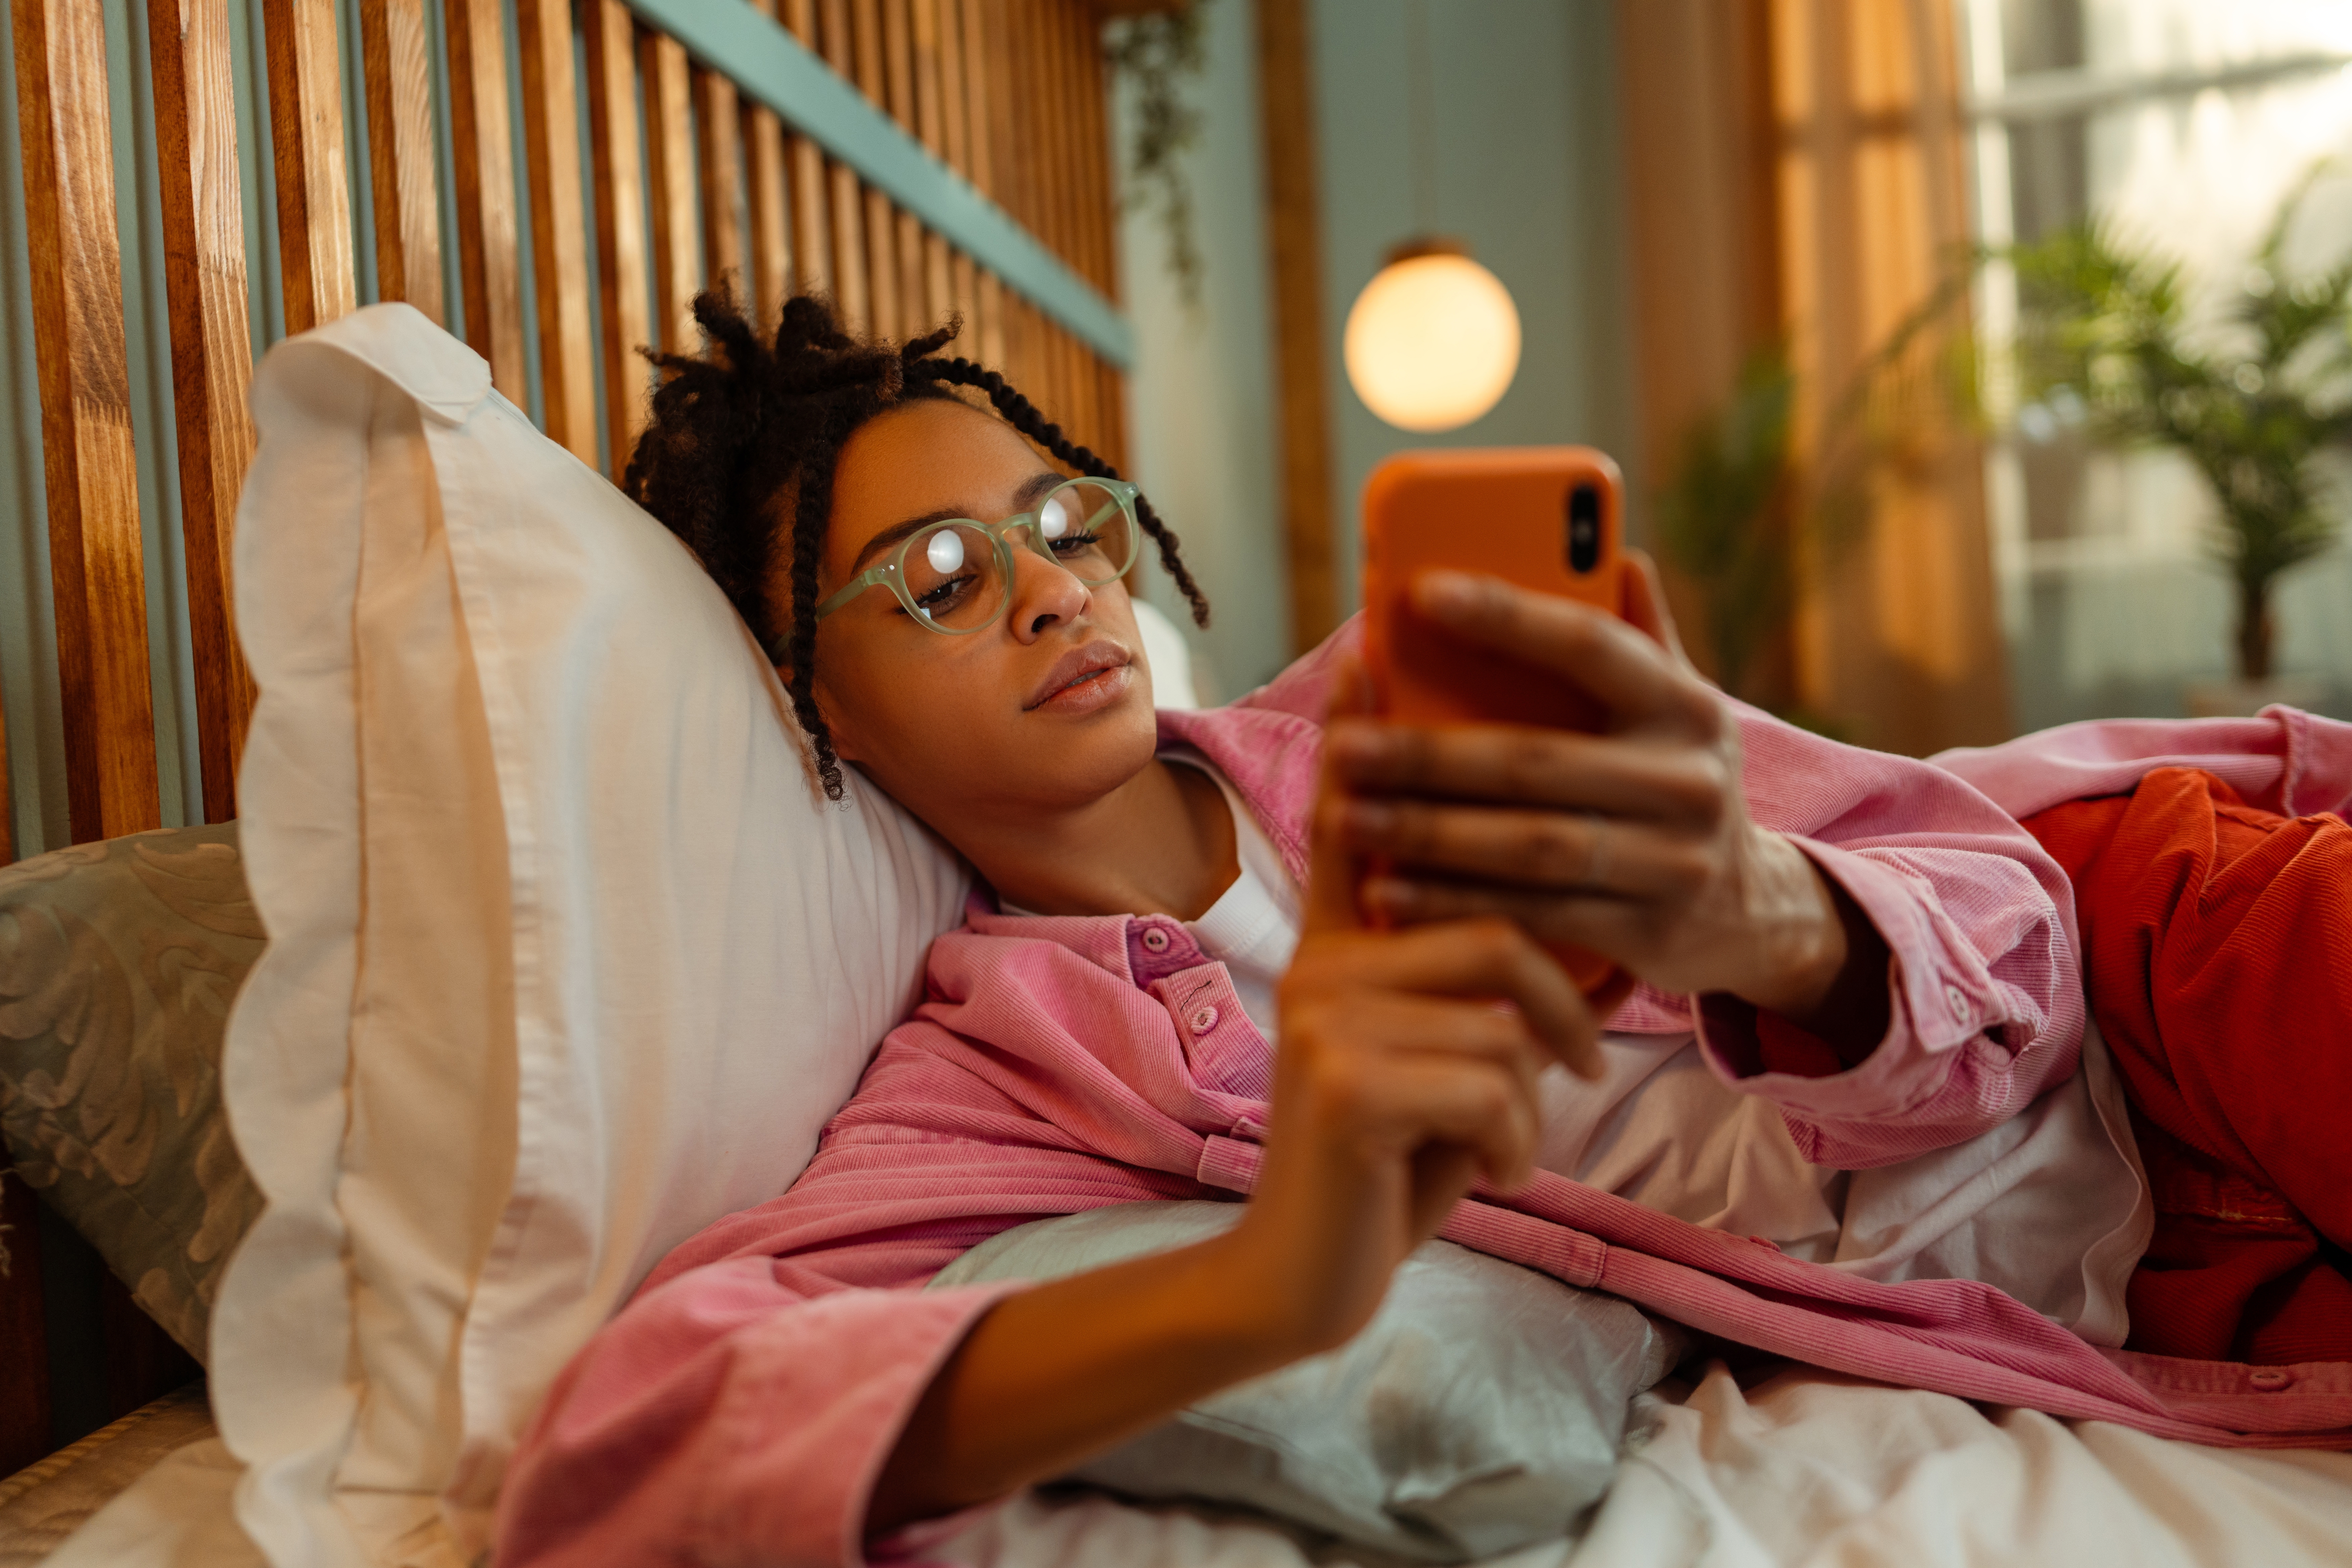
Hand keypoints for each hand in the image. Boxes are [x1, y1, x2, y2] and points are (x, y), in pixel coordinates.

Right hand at [1224, 736, 1600, 1359]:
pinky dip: (1509, 1146)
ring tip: (1492, 1143)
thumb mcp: (1426, 1059)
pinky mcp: (1346, 1087)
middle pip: (1494, 936)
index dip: (1367, 731)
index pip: (1356, 824)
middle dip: (1555, 1017)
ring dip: (1530, 1101)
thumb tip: (1529, 933)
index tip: (1375, 641)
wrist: (1308, 1270)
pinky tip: (1473, 1175)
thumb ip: (1452, 988)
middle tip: (1574, 1069)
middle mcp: (1322, 969)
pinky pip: (1493, 1087)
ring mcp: (1326, 1024)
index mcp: (1340, 952)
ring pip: (1504, 1021)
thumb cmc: (1389, 1159)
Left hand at [1327, 553, 1888, 1055]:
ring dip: (1427, 835)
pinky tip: (1386, 890)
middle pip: (1536, 762)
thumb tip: (1616, 551)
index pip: (1591, 645)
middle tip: (1344, 748)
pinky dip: (1453, 903)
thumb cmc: (1670, 782)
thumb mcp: (1674, 707)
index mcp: (1685, 705)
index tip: (1421, 591)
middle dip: (1429, 756)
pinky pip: (1533, 915)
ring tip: (1345, 818)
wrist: (1749, 908)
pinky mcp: (1649, 931)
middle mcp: (1689, 779)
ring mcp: (1675, 861)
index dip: (1509, 615)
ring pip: (1528, 847)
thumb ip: (1639, 637)